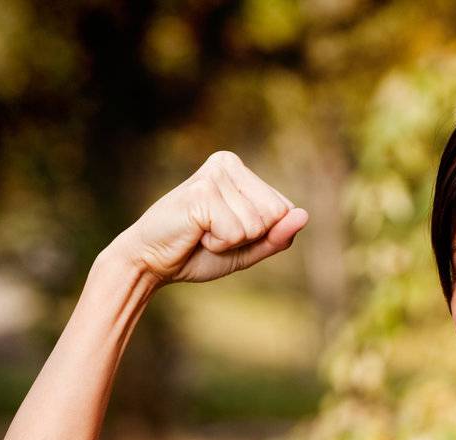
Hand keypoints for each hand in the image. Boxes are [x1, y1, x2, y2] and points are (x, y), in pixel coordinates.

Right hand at [114, 150, 307, 284]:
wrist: (151, 261)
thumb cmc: (197, 252)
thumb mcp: (247, 248)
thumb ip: (277, 236)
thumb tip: (303, 216)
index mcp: (240, 170)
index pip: (284, 209)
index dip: (260, 234)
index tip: (226, 231)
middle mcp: (228, 163)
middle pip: (275, 214)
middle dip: (248, 237)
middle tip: (212, 233)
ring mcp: (214, 175)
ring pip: (256, 225)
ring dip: (230, 241)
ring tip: (202, 232)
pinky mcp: (202, 193)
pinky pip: (236, 233)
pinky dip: (218, 244)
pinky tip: (195, 233)